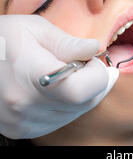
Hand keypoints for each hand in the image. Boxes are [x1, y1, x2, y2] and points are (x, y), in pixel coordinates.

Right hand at [0, 15, 118, 138]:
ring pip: (72, 115)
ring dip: (82, 95)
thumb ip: (67, 42)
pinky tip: (58, 87)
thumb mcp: (33, 28)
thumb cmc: (0, 37)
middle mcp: (25, 106)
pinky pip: (56, 121)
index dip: (97, 75)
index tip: (93, 59)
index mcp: (31, 75)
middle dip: (94, 83)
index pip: (81, 90)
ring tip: (69, 72)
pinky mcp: (18, 129)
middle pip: (82, 104)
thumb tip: (94, 49)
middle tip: (87, 63)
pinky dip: (65, 106)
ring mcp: (20, 121)